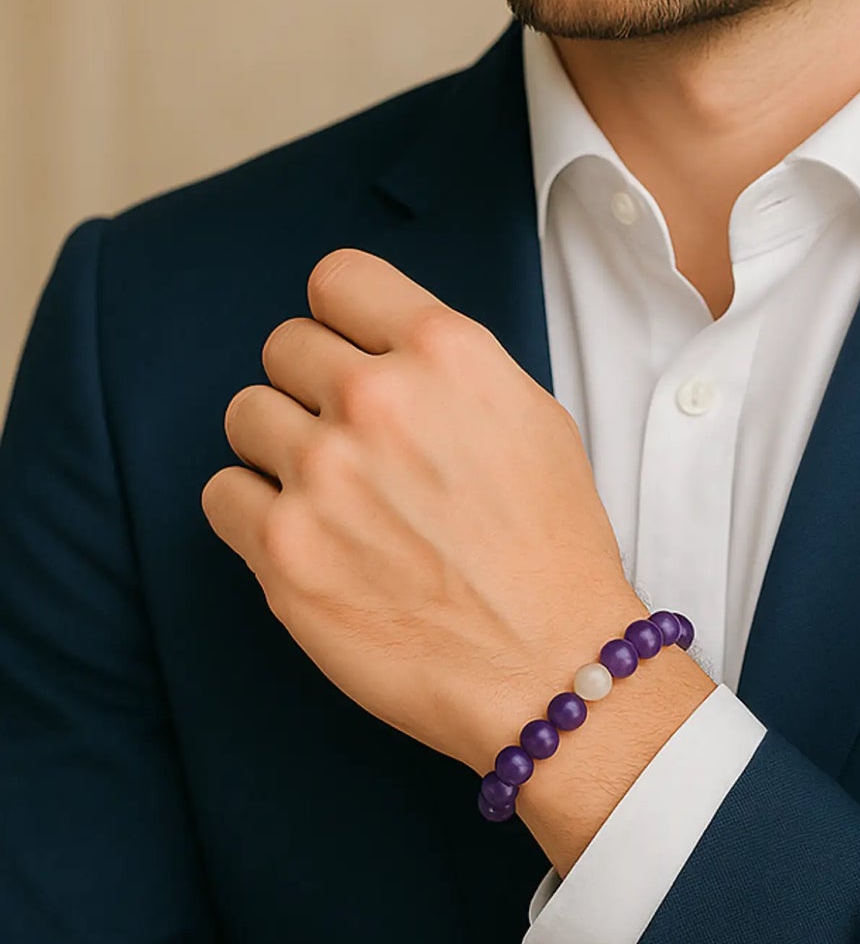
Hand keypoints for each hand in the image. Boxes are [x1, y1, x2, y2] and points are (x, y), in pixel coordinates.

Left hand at [201, 248, 658, 768]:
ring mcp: (323, 474)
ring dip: (280, 448)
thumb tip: (379, 352)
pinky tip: (309, 540)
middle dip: (313, 388)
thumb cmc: (554, 549)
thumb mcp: (534, 420)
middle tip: (354, 444)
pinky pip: (222, 494)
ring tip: (333, 497)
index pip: (338, 279)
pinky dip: (254, 514)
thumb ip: (451, 370)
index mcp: (448, 353)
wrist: (551, 665)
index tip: (350, 353)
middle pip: (284, 345)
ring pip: (245, 414)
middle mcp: (378, 399)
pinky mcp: (283, 551)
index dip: (342, 319)